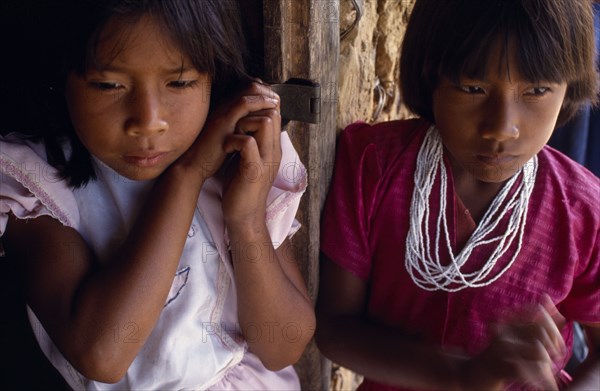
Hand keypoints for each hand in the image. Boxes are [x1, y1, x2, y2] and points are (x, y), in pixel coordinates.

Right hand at [178, 81, 279, 181]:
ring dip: (266, 94)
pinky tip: (270, 106)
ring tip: (277, 101)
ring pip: (248, 92)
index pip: (246, 91)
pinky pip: (244, 104)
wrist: (194, 165)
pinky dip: (260, 102)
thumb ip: (238, 129)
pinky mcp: (224, 120)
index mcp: (225, 110)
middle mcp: (224, 107)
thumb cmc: (211, 155)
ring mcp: (223, 112)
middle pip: (249, 87)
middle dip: (266, 91)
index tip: (274, 100)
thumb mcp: (228, 137)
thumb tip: (255, 129)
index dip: (262, 93)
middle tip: (277, 98)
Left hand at [221, 83, 281, 227]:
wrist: (243, 216)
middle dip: (251, 111)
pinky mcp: (254, 170)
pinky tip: (227, 148)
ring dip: (244, 123)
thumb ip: (253, 141)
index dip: (256, 107)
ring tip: (233, 136)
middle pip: (272, 112)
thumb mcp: (250, 159)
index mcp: (272, 147)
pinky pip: (248, 143)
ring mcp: (266, 160)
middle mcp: (273, 151)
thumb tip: (245, 124)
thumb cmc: (241, 187)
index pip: (274, 112)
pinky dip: (234, 140)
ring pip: (264, 122)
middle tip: (236, 126)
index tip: (239, 117)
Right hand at [460, 296, 566, 390]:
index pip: (536, 311)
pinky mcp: (499, 367)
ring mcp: (499, 349)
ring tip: (546, 372)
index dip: (552, 323)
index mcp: (506, 321)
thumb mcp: (514, 337)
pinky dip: (540, 379)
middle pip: (540, 330)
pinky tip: (542, 384)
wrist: (470, 375)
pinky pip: (529, 370)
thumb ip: (535, 324)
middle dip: (555, 344)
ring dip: (548, 364)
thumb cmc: (497, 357)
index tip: (555, 339)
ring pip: (538, 350)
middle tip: (556, 357)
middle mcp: (502, 331)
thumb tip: (556, 309)